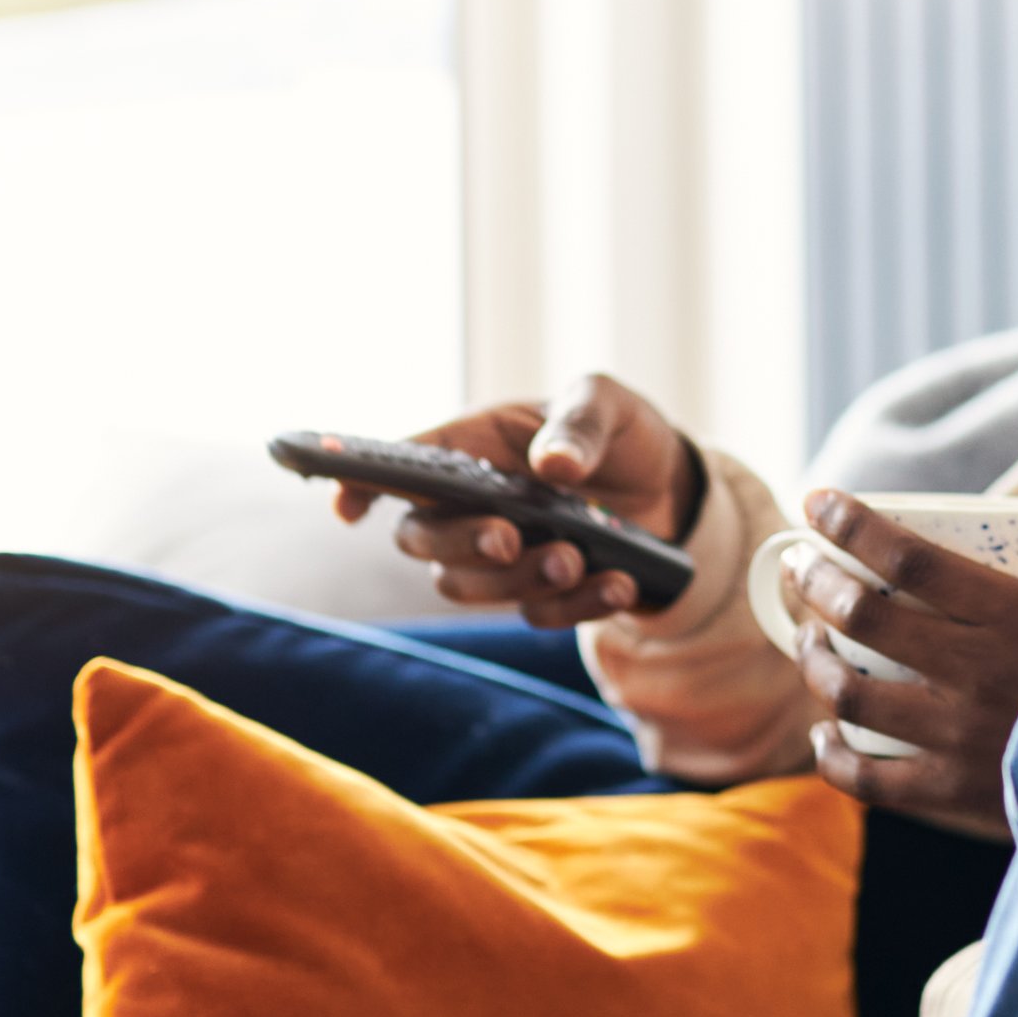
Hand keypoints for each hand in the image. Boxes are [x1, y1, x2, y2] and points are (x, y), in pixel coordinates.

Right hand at [333, 374, 705, 625]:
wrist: (671, 490)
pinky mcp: (540, 593)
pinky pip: (536, 613)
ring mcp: (500, 556)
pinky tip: (618, 582)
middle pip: (421, 539)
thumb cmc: (618, 433)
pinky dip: (577, 604)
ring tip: (576, 557)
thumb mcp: (608, 403)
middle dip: (458, 544)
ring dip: (519, 579)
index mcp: (470, 448)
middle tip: (508, 538)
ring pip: (468, 585)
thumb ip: (580, 422)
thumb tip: (553, 465)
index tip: (346, 508)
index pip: (396, 466)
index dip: (359, 485)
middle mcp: (470, 506)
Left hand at [780, 491, 1017, 840]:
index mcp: (1015, 614)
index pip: (908, 556)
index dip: (851, 523)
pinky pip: (866, 778)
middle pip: (861, 616)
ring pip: (849, 693)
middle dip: (814, 582)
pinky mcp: (951, 792)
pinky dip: (832, 755)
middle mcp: (975, 669)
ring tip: (808, 644)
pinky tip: (824, 734)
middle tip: (800, 565)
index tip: (817, 500)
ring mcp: (957, 734)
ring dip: (813, 661)